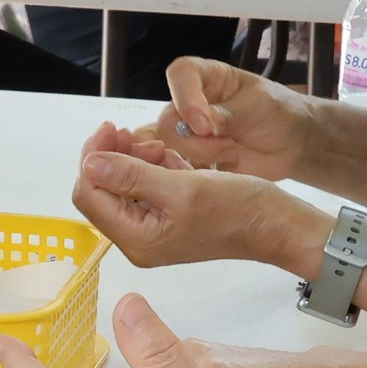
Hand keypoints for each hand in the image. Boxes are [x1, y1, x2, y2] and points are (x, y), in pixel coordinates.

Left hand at [71, 128, 306, 272]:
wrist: (277, 225)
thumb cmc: (236, 209)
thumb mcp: (182, 187)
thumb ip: (132, 176)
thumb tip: (90, 164)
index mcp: (136, 238)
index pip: (89, 195)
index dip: (93, 158)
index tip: (110, 128)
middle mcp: (138, 239)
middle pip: (102, 190)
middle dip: (113, 157)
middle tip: (131, 132)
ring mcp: (154, 229)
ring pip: (124, 185)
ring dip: (135, 159)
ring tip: (162, 147)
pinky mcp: (169, 217)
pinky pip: (147, 187)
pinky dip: (154, 167)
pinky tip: (173, 159)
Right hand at [150, 54, 315, 182]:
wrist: (294, 146)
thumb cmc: (279, 113)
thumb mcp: (259, 106)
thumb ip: (228, 114)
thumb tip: (198, 126)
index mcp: (207, 77)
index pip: (180, 74)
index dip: (185, 97)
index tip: (204, 124)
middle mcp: (191, 102)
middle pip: (168, 118)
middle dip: (196, 139)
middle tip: (229, 145)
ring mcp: (190, 131)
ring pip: (171, 146)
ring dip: (201, 155)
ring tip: (233, 152)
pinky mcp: (193, 157)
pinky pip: (179, 166)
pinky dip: (197, 172)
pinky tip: (222, 166)